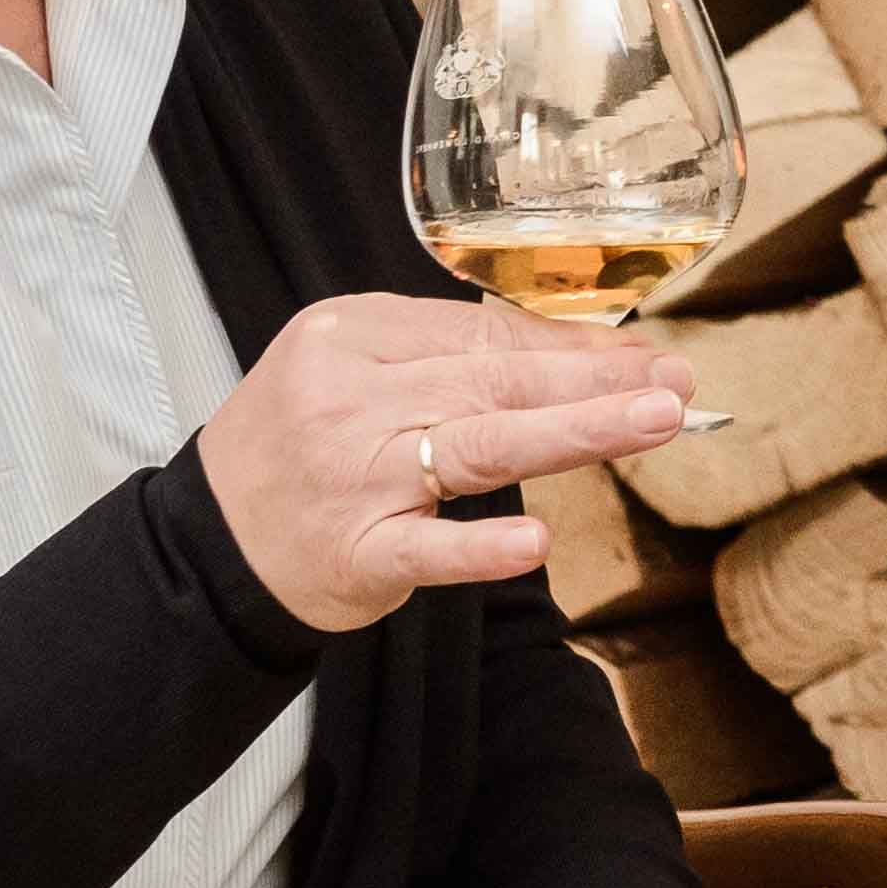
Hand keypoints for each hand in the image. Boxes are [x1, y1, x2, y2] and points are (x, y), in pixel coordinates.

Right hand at [194, 295, 689, 630]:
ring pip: (478, 448)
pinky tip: (535, 544)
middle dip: (595, 381)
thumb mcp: (353, 372)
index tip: (644, 357)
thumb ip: (446, 359)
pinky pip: (426, 550)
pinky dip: (480, 549)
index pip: (481, 333)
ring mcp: (354, 479)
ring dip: (575, 432)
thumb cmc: (299, 446)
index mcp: (350, 334)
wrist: (211, 542)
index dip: (571, 346)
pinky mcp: (355, 554)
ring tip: (653, 422)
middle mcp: (350, 399)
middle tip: (675, 384)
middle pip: (492, 382)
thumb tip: (573, 352)